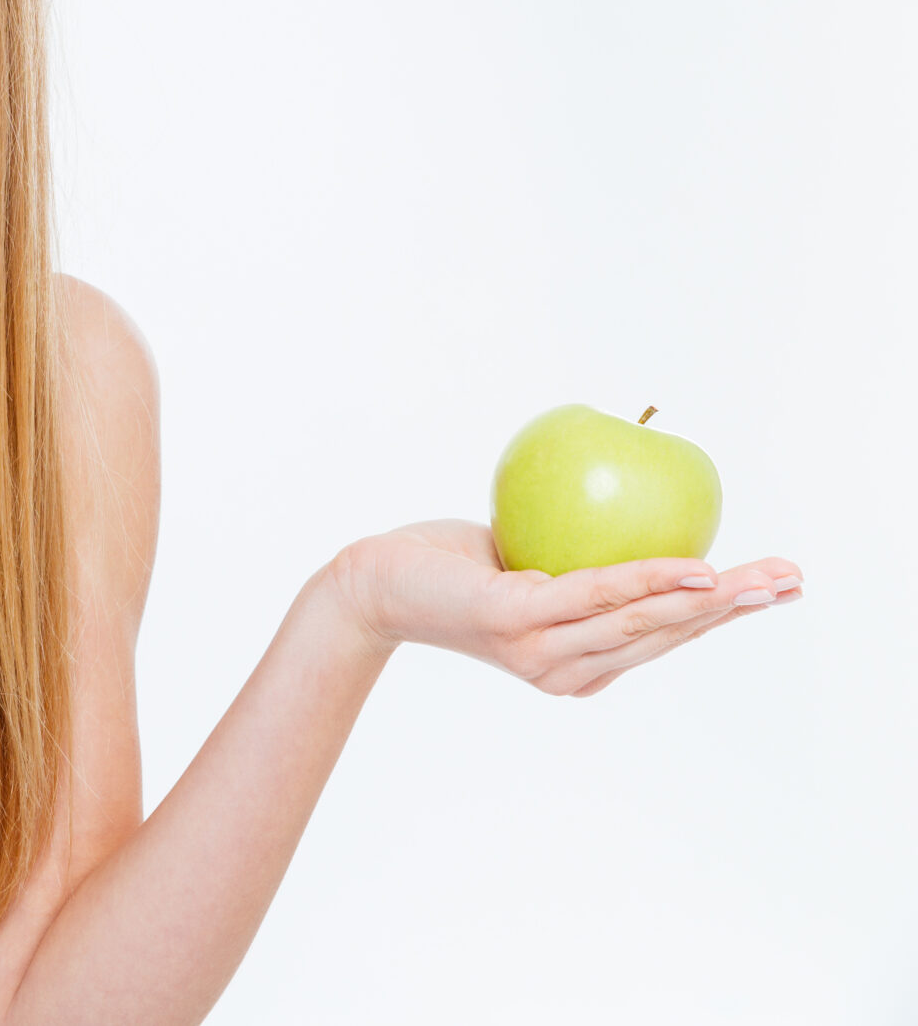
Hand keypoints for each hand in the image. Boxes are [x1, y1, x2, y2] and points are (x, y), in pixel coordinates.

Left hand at [333, 520, 803, 696]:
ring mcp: (543, 651)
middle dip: (736, 608)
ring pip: (643, 620)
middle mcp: (569, 669)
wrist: (375, 581)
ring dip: (709, 597)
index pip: (665, 636)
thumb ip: (581, 557)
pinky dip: (650, 581)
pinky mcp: (517, 622)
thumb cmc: (453, 567)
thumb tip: (641, 500)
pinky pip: (597, 595)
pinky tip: (695, 569)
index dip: (724, 613)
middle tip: (793, 579)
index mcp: (580, 663)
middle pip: (669, 634)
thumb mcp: (530, 561)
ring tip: (760, 577)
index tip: (779, 587)